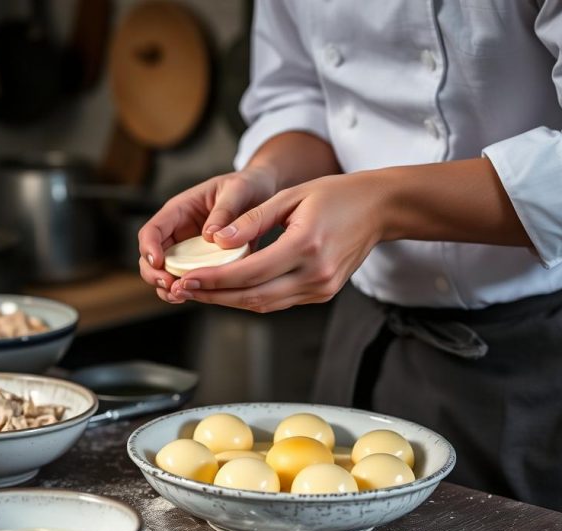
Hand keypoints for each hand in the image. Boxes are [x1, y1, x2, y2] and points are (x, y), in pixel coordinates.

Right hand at [138, 167, 277, 302]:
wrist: (262, 194)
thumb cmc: (247, 186)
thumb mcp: (237, 190)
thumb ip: (225, 210)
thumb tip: (210, 236)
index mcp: (179, 210)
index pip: (152, 230)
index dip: (149, 247)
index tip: (158, 263)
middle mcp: (178, 232)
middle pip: (150, 256)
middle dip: (154, 273)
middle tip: (169, 285)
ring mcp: (188, 250)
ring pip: (165, 273)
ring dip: (167, 287)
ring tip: (180, 296)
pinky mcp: (203, 263)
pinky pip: (189, 280)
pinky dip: (187, 291)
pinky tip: (196, 296)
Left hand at [166, 171, 388, 311]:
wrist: (380, 209)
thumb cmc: (336, 195)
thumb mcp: (291, 196)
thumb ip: (252, 220)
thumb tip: (216, 240)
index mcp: (306, 246)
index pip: (249, 273)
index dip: (213, 280)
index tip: (185, 279)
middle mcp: (315, 274)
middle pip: (252, 297)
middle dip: (213, 296)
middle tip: (181, 290)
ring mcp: (321, 289)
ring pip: (264, 305)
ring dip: (228, 301)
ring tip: (197, 292)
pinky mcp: (322, 294)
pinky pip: (278, 301)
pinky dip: (250, 297)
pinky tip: (227, 289)